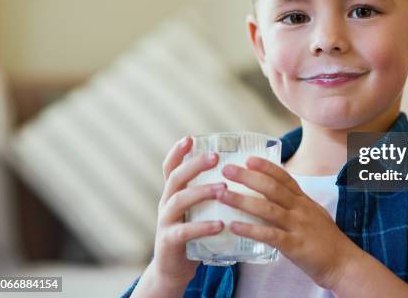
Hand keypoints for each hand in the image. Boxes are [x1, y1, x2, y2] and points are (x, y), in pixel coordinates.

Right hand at [147, 137, 226, 291]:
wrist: (174, 269)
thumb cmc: (193, 234)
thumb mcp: (197, 210)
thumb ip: (210, 194)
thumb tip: (242, 174)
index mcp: (174, 193)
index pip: (170, 167)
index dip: (178, 152)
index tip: (190, 138)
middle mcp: (166, 203)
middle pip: (175, 178)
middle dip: (194, 165)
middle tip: (215, 157)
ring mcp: (166, 222)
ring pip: (179, 200)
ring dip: (201, 192)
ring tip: (223, 188)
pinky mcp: (169, 242)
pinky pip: (184, 231)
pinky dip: (202, 227)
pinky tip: (219, 225)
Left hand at [217, 156, 357, 289]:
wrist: (344, 263)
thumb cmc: (326, 240)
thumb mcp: (313, 214)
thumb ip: (295, 204)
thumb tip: (273, 196)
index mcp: (304, 200)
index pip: (284, 177)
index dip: (266, 167)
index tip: (249, 159)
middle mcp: (300, 209)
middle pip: (272, 187)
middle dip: (248, 177)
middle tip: (227, 169)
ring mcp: (298, 226)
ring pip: (268, 208)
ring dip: (243, 200)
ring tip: (222, 194)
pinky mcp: (295, 245)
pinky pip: (269, 235)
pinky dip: (251, 229)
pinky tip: (234, 226)